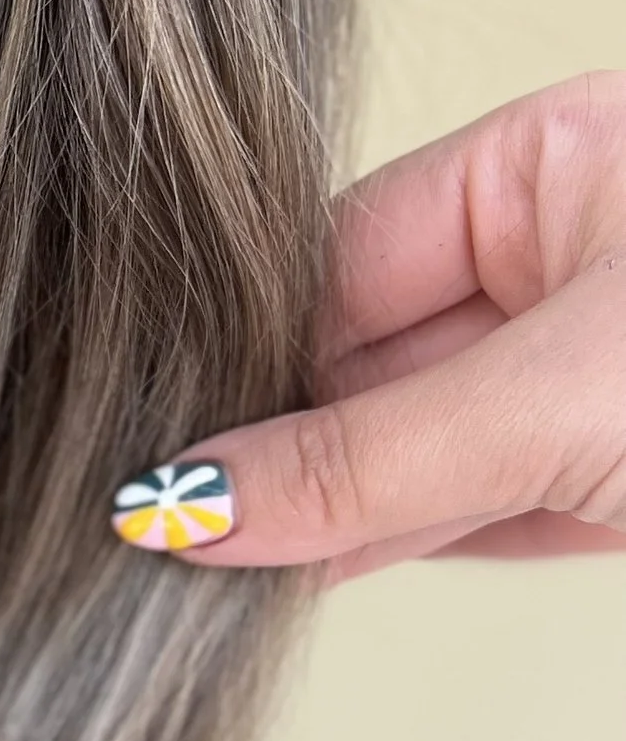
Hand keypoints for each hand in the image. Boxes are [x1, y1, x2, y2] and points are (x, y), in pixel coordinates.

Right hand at [111, 72, 625, 584]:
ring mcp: (596, 370)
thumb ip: (369, 460)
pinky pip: (483, 509)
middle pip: (370, 362)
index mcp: (554, 162)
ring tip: (219, 573)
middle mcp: (571, 254)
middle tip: (166, 530)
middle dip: (285, 452)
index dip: (250, 360)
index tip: (160, 451)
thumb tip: (192, 506)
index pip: (343, 261)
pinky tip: (311, 578)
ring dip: (337, 519)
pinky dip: (408, 550)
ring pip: (424, 449)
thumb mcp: (556, 400)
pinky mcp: (621, 476)